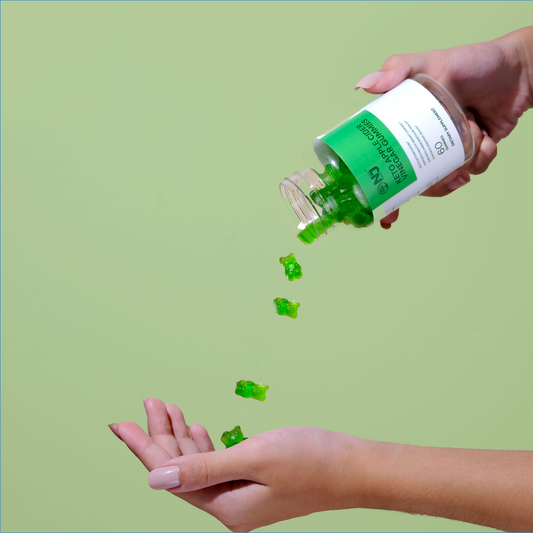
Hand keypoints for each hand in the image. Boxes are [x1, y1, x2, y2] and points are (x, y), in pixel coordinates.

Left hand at [110, 398, 368, 531]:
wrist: (353, 468)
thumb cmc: (311, 460)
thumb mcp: (255, 458)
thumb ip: (203, 468)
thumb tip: (154, 478)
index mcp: (226, 507)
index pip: (171, 475)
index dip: (144, 447)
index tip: (121, 423)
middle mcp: (229, 506)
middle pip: (182, 469)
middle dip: (163, 435)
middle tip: (149, 402)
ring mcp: (241, 496)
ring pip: (198, 463)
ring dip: (182, 435)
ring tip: (166, 407)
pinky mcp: (253, 483)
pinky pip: (217, 463)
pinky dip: (203, 443)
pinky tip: (196, 427)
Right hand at [355, 26, 532, 228]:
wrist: (519, 70)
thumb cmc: (474, 61)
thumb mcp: (433, 61)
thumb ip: (398, 69)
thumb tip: (364, 86)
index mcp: (406, 121)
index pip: (386, 154)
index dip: (381, 181)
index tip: (382, 203)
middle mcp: (424, 137)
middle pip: (413, 177)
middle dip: (427, 182)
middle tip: (436, 176)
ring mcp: (447, 146)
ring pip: (444, 177)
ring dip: (460, 162)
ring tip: (471, 138)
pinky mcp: (471, 151)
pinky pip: (472, 169)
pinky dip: (481, 158)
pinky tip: (485, 140)